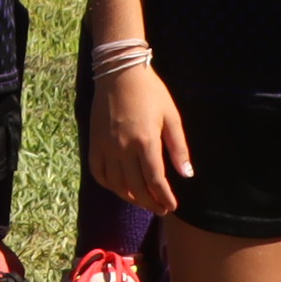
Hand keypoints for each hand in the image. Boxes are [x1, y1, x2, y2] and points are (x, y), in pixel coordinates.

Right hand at [85, 63, 189, 215]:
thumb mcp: (172, 117)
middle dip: (150, 203)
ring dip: (130, 198)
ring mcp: (106, 146)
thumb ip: (179, 148)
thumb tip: (186, 175)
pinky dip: (109, 184)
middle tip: (161, 209)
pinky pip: (98, 171)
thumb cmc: (151, 92)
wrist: (119, 73)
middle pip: (136, 188)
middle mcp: (123, 148)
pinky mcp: (94, 142)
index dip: (164, 197)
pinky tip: (119, 187)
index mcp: (146, 142)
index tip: (172, 206)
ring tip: (143, 201)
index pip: (155, 181)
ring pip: (116, 184)